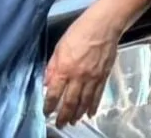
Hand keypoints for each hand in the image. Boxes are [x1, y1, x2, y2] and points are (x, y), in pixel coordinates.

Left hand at [43, 13, 122, 127]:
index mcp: (64, 68)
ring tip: (73, 122)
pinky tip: (89, 113)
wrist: (104, 25)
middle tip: (60, 124)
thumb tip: (46, 83)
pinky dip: (93, 106)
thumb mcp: (59, 47)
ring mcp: (92, 78)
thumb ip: (52, 66)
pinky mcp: (103, 76)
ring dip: (77, 114)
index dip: (49, 106)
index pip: (54, 93)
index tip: (46, 113)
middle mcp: (78, 76)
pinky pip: (97, 96)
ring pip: (84, 102)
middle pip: (69, 102)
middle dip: (63, 116)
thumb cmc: (80, 31)